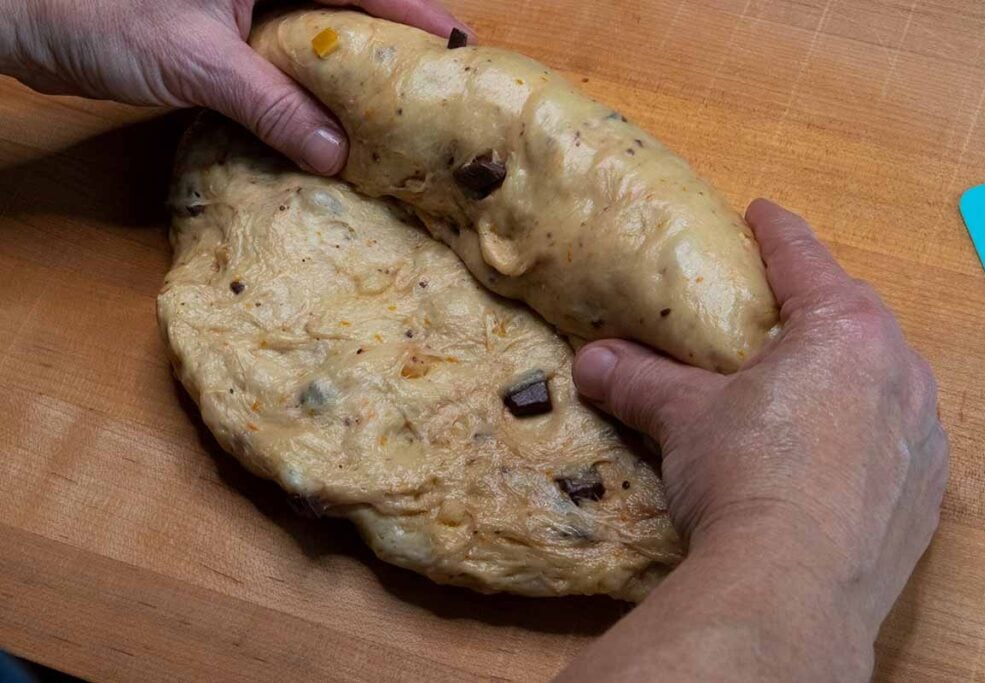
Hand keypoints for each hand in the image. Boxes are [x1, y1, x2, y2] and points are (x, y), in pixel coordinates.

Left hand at [1, 0, 470, 173]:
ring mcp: (242, 6)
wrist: (28, 23)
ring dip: (351, 73)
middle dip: (390, 41)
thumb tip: (334, 151)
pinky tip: (332, 122)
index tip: (452, 42)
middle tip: (435, 83)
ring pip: (316, 37)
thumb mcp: (197, 60)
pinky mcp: (224, 37)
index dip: (409, 7)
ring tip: (396, 110)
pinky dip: (308, 92)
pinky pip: (283, 63)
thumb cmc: (98, 15)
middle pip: (344, 5)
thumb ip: (270, 103)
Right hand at [566, 200, 947, 678]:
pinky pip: (897, 440)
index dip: (775, 232)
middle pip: (854, 314)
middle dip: (816, 305)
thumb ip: (639, 380)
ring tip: (804, 383)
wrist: (792, 587)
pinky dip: (867, 432)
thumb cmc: (744, 474)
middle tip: (774, 309)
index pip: (804, 258)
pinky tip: (833, 453)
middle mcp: (899, 370)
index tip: (759, 212)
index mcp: (844, 329)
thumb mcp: (684, 418)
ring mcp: (921, 435)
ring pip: (884, 377)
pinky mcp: (924, 494)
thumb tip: (589, 362)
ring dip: (847, 371)